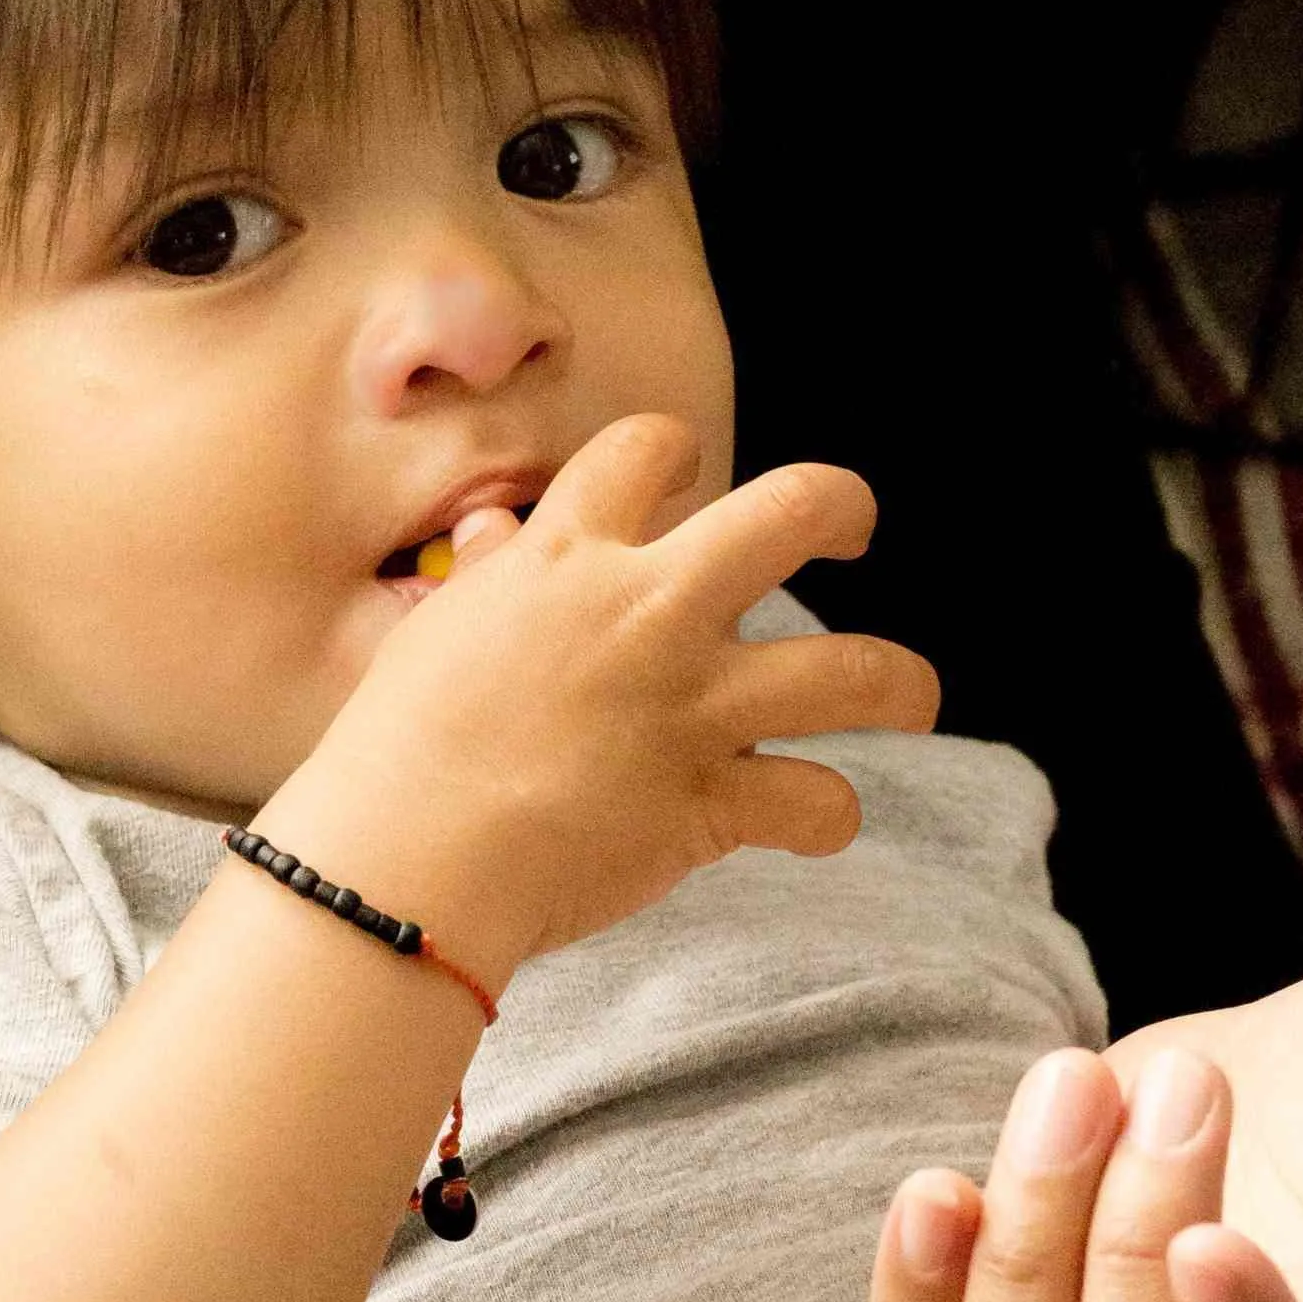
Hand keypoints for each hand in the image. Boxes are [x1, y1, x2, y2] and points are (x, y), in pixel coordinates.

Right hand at [271, 418, 938, 977]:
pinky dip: (827, 814)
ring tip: (904, 698)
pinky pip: (820, 803)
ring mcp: (691, 705)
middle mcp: (649, 611)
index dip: (677, 453)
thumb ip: (492, 573)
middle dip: (844, 507)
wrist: (404, 856)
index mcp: (569, 555)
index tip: (685, 480)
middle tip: (848, 530)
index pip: (651, 446)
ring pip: (862, 670)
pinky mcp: (710, 801)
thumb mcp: (440, 627)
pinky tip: (811, 817)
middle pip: (799, 507)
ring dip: (901, 684)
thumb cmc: (397, 741)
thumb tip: (499, 530)